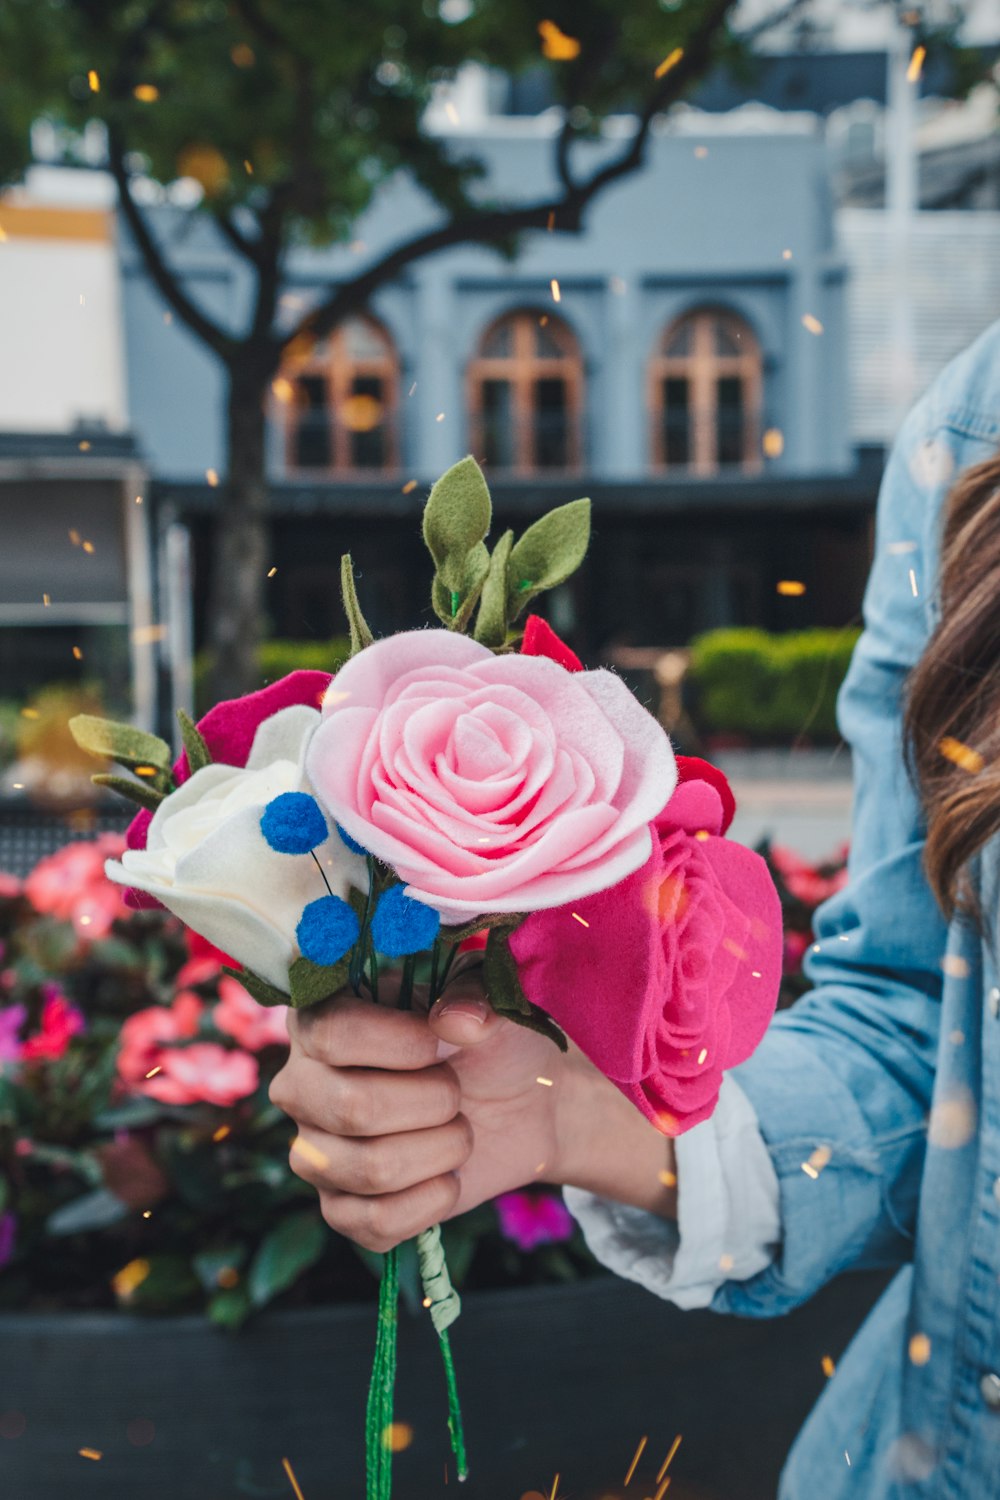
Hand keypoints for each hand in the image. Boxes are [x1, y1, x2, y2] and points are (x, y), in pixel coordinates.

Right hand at [269, 970, 676, 1251]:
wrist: (523, 1103)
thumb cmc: (489, 1039)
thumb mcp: (488, 1000)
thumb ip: (472, 997)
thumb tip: (454, 1021)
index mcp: (321, 1018)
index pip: (330, 1033)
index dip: (398, 1043)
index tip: (440, 1045)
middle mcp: (302, 1085)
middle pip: (350, 1108)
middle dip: (432, 1102)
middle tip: (456, 1092)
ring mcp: (314, 1152)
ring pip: (370, 1169)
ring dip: (441, 1150)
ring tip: (457, 1130)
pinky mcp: (340, 1209)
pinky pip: (375, 1223)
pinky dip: (433, 1200)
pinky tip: (448, 1177)